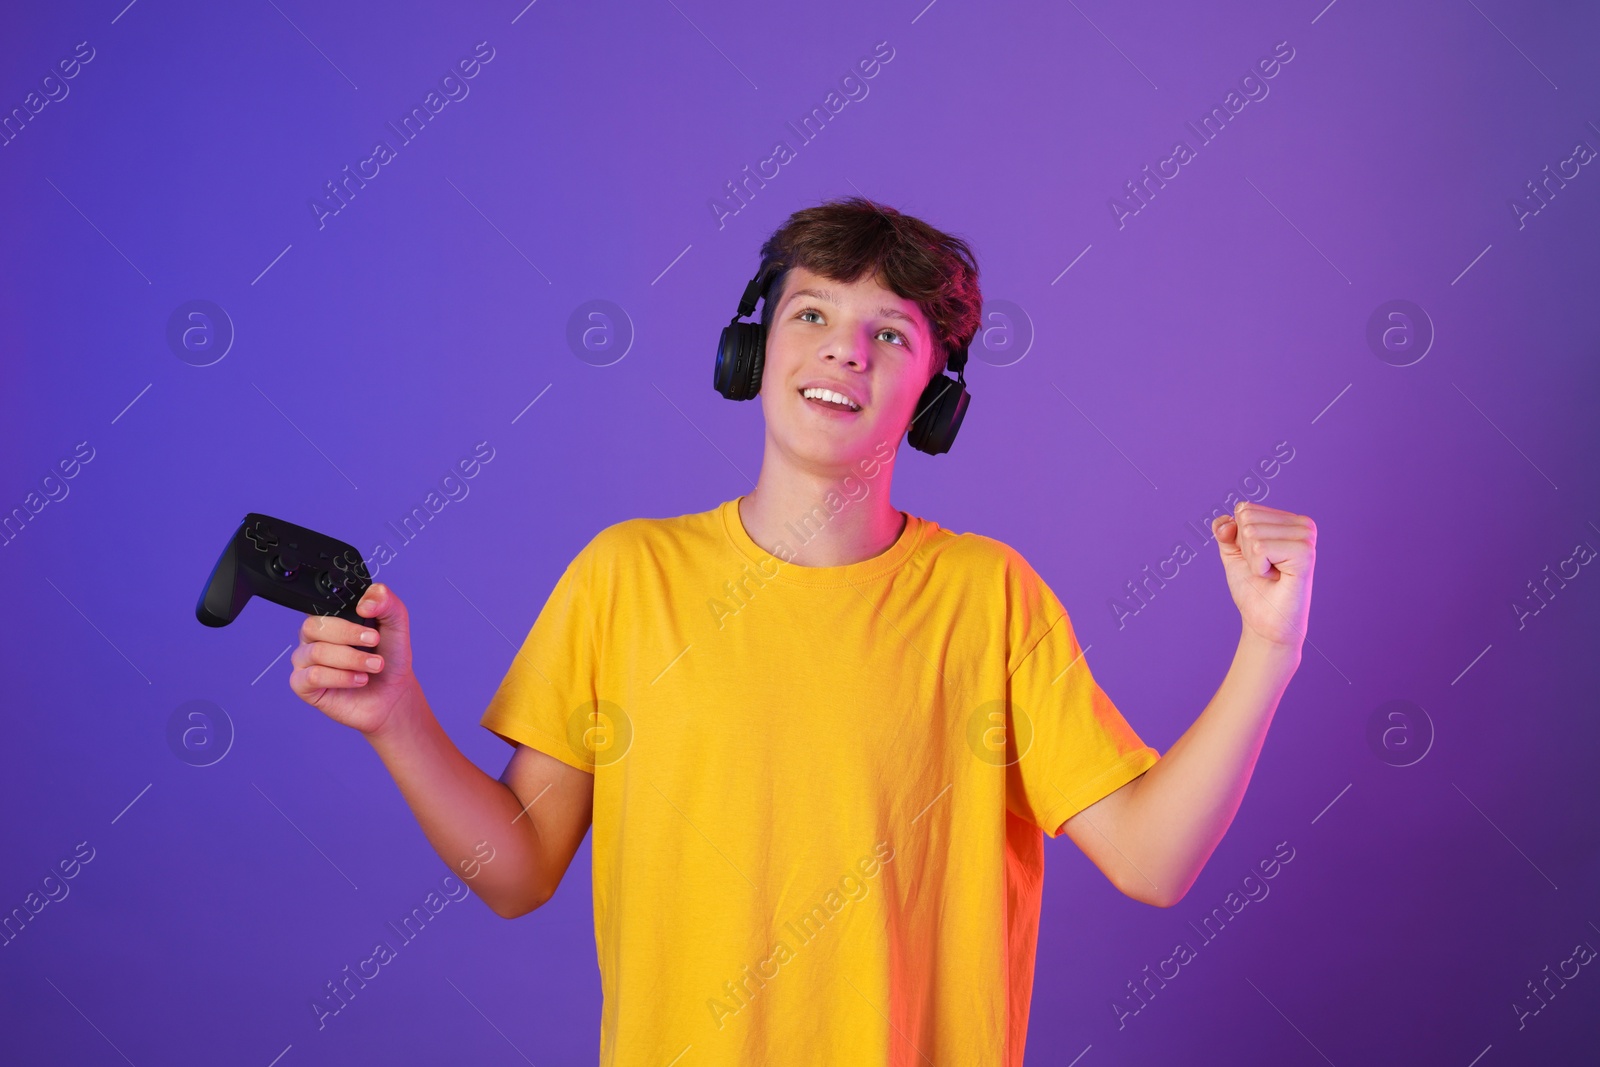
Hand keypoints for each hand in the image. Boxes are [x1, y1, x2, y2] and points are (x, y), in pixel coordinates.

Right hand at [289, 583, 416, 736]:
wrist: (394, 693)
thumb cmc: (389, 656)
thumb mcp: (396, 621)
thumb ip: (385, 600)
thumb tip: (364, 604)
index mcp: (329, 617)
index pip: (320, 604)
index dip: (343, 610)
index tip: (368, 615)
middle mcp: (312, 637)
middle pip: (313, 626)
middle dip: (349, 634)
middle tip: (374, 641)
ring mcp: (305, 661)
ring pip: (317, 652)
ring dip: (352, 659)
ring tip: (374, 666)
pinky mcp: (303, 685)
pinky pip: (312, 676)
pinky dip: (341, 677)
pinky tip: (360, 679)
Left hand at [1211, 501, 1314, 649]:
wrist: (1265, 623)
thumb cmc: (1254, 590)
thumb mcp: (1233, 554)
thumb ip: (1225, 531)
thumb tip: (1227, 521)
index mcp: (1289, 520)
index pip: (1244, 509)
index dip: (1238, 538)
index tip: (1257, 559)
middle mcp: (1302, 524)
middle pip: (1247, 518)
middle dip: (1245, 549)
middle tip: (1265, 568)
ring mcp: (1306, 537)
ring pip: (1252, 532)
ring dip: (1253, 560)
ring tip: (1271, 574)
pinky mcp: (1305, 552)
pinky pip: (1260, 548)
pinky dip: (1259, 567)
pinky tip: (1276, 577)